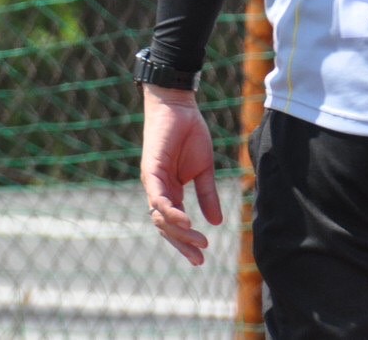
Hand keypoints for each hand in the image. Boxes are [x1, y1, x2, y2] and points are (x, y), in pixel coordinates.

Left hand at [140, 84, 223, 265]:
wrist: (179, 107)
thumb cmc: (190, 134)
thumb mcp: (204, 170)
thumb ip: (207, 195)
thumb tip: (216, 222)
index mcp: (170, 192)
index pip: (175, 224)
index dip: (186, 241)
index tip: (202, 256)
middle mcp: (158, 191)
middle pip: (166, 227)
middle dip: (182, 244)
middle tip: (199, 258)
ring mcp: (153, 183)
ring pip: (161, 218)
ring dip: (179, 233)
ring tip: (199, 241)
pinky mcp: (151, 172)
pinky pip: (159, 199)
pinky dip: (171, 213)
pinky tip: (186, 221)